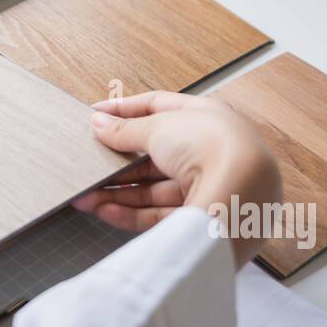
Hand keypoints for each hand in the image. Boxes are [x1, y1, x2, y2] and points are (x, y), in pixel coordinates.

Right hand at [75, 92, 280, 266]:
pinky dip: (130, 213)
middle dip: (118, 160)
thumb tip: (99, 124)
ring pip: (153, 188)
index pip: (159, 108)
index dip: (126, 110)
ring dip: (118, 191)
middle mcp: (210, 152)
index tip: (96, 115)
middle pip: (154, 155)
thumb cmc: (212, 148)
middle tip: (88, 162)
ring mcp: (207, 187)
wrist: (241, 197)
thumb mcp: (159, 128)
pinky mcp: (201, 219)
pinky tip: (103, 210)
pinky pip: (159, 214)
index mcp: (207, 118)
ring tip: (85, 194)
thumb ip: (126, 129)